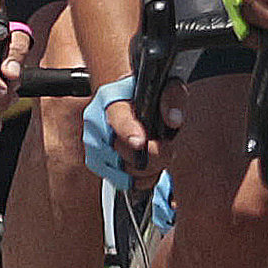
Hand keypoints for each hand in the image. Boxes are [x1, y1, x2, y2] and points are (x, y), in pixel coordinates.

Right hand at [98, 75, 163, 190]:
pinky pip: (122, 182)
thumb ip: (173, 97)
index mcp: (110, 98)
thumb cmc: (147, 93)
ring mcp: (94, 145)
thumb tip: (173, 119)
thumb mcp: (167, 85)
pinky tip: (149, 165)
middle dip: (152, 155)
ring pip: (123, 171)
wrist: (130, 100)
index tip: (140, 142)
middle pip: (121, 151)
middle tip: (167, 146)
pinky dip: (141, 178)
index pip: (117, 118)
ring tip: (158, 153)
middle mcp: (96, 122)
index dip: (128, 132)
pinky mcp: (98, 164)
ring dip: (148, 168)